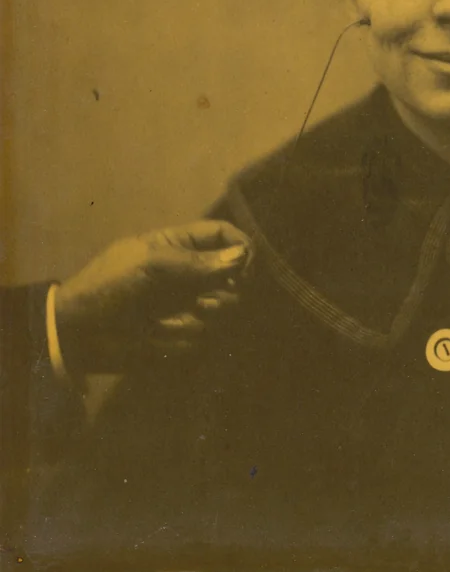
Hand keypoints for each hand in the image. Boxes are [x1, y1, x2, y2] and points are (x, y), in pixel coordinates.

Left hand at [53, 220, 251, 374]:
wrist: (79, 332)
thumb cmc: (109, 284)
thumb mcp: (151, 262)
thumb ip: (197, 261)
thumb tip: (242, 257)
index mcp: (181, 246)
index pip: (224, 235)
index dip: (241, 246)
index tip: (247, 265)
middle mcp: (191, 274)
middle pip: (234, 275)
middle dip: (227, 287)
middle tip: (206, 297)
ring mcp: (188, 305)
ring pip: (224, 308)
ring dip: (203, 312)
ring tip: (173, 316)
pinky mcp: (182, 336)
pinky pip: (203, 336)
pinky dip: (182, 334)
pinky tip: (158, 333)